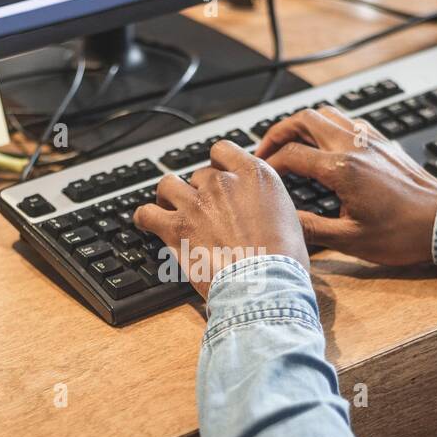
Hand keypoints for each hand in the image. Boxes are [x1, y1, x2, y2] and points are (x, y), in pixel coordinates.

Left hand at [134, 139, 308, 299]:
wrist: (265, 285)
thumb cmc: (282, 260)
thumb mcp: (290, 219)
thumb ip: (269, 204)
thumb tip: (263, 209)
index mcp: (254, 174)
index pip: (222, 150)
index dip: (217, 165)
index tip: (217, 179)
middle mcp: (223, 182)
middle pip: (198, 175)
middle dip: (199, 192)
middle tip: (203, 212)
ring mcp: (196, 203)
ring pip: (168, 185)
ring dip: (168, 196)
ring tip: (169, 208)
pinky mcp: (175, 227)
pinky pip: (147, 213)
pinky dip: (145, 217)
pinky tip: (147, 222)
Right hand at [254, 106, 436, 266]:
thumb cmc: (403, 234)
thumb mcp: (350, 240)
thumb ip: (311, 228)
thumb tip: (283, 222)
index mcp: (342, 169)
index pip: (291, 154)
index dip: (269, 164)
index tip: (261, 175)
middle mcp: (355, 147)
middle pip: (304, 119)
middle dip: (278, 132)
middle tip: (264, 150)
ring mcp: (371, 141)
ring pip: (328, 113)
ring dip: (303, 124)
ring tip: (290, 143)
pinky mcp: (384, 143)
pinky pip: (350, 121)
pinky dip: (329, 126)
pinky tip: (326, 145)